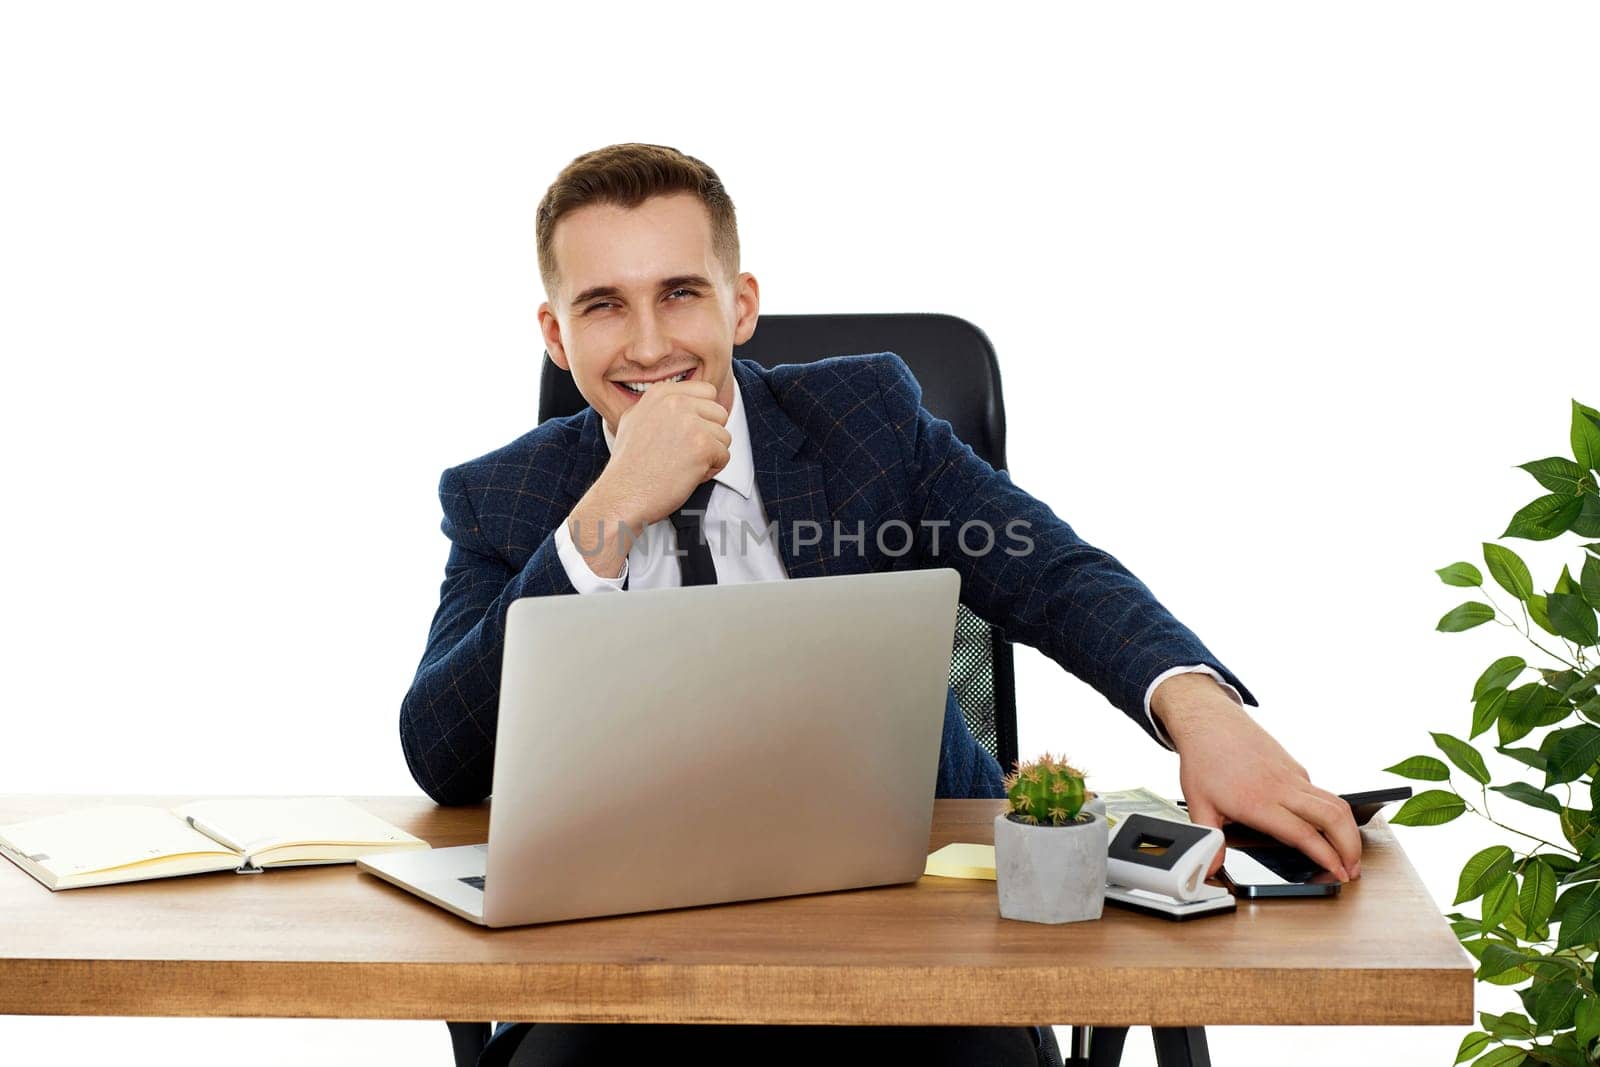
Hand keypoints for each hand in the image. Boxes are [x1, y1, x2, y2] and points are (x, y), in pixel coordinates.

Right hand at [564, 380, 731, 579]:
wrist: (623, 495)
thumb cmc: (628, 466)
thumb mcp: (634, 420)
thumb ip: (659, 406)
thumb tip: (682, 400)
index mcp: (661, 393)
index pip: (706, 391)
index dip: (703, 416)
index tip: (687, 434)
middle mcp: (676, 402)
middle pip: (719, 413)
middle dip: (709, 435)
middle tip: (685, 453)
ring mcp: (690, 422)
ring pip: (724, 436)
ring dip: (710, 455)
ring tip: (684, 465)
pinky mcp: (702, 445)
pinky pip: (724, 456)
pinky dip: (711, 471)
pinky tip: (687, 475)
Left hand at [1152, 674, 1362, 881]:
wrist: (1210, 720)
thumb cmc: (1205, 758)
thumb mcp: (1198, 803)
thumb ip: (1208, 839)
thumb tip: (1209, 868)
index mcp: (1259, 801)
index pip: (1303, 833)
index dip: (1326, 856)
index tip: (1339, 873)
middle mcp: (1282, 788)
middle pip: (1333, 817)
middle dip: (1350, 848)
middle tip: (1352, 870)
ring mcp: (1292, 776)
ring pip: (1335, 803)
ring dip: (1349, 831)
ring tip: (1349, 855)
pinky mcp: (1295, 768)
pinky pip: (1321, 793)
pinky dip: (1333, 813)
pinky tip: (1327, 828)